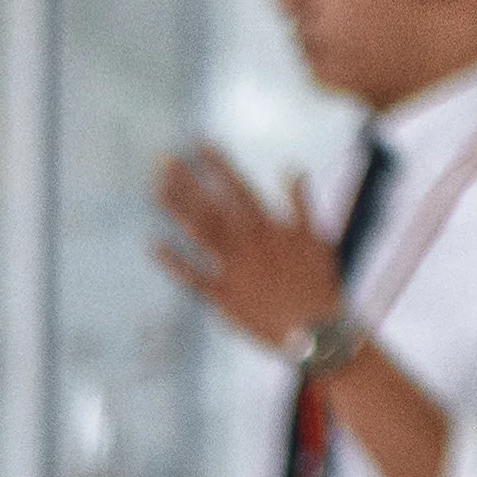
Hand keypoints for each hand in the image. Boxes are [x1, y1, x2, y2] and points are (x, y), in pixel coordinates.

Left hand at [147, 142, 339, 353]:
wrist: (320, 332)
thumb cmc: (321, 284)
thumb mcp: (318, 238)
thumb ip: (303, 203)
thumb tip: (293, 169)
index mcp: (270, 227)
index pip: (238, 187)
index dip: (218, 165)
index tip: (199, 145)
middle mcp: (248, 244)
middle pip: (211, 205)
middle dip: (187, 181)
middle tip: (163, 160)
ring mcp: (234, 269)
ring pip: (200, 233)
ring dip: (177, 210)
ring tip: (156, 189)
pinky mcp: (225, 298)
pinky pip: (194, 277)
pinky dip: (175, 262)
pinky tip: (155, 246)